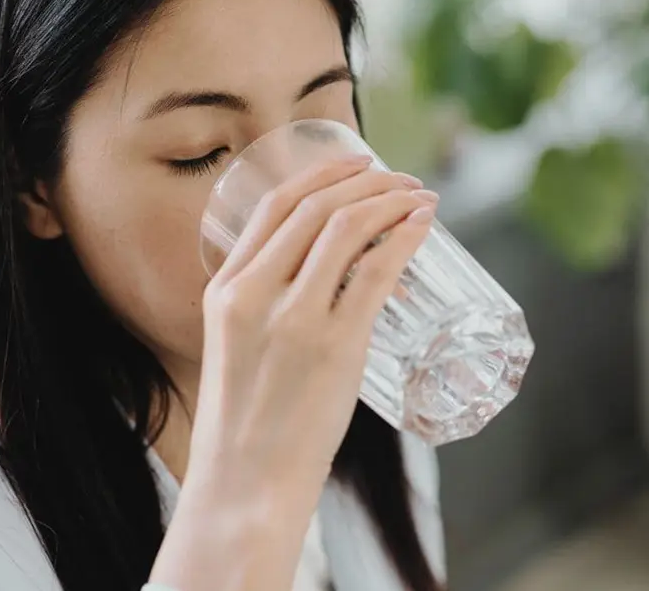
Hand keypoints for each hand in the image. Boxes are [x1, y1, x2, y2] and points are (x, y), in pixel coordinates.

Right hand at [187, 155, 435, 496]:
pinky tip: (424, 226)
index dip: (323, 174)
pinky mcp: (334, 346)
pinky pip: (376, 270)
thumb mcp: (238, 350)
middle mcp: (254, 293)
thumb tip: (332, 282)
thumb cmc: (249, 427)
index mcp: (224, 290)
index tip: (358, 163)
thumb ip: (268, 310)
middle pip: (316, 207)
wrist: (246, 486)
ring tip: (420, 196)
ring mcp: (295, 318)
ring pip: (348, 228)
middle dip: (366, 179)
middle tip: (401, 178)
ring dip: (392, 200)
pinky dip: (405, 238)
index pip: (274, 207)